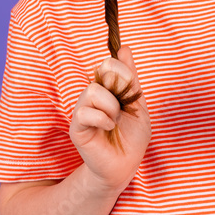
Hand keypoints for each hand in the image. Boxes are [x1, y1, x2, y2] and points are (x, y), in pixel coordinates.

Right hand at [69, 45, 151, 192]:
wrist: (126, 166)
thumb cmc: (132, 138)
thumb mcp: (138, 105)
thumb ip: (131, 80)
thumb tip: (124, 48)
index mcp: (107, 90)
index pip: (108, 64)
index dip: (121, 68)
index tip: (131, 82)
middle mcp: (92, 97)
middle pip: (100, 72)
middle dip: (119, 87)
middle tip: (124, 107)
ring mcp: (82, 111)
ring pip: (92, 91)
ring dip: (111, 106)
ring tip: (116, 120)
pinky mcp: (76, 128)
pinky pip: (83, 113)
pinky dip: (102, 118)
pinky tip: (110, 127)